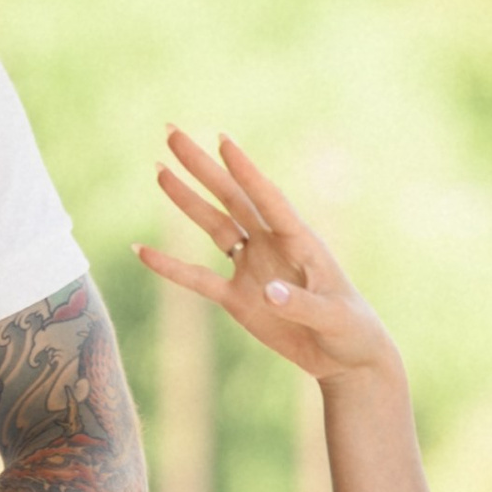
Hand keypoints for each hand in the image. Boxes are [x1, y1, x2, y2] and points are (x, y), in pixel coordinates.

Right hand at [135, 131, 394, 387]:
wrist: (344, 357)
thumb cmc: (350, 330)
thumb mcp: (333, 317)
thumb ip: (301, 303)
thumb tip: (267, 292)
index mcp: (299, 240)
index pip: (268, 198)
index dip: (246, 171)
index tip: (223, 141)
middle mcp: (271, 245)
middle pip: (231, 198)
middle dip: (202, 166)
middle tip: (173, 134)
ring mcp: (252, 268)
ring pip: (213, 226)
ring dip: (186, 199)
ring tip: (159, 170)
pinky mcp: (237, 297)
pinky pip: (197, 279)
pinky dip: (170, 266)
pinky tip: (141, 250)